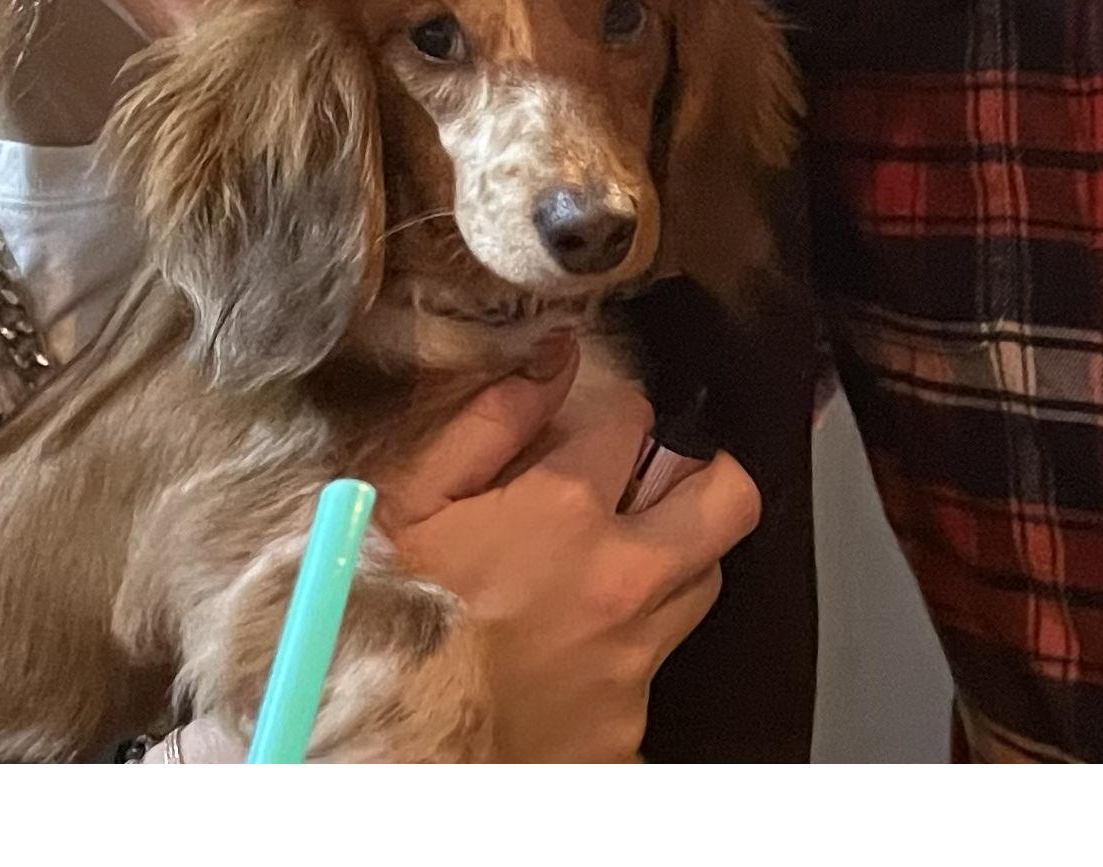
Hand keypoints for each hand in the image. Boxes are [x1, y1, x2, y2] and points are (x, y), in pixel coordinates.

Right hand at [376, 340, 761, 760]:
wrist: (374, 744)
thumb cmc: (385, 616)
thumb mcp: (409, 501)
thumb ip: (490, 421)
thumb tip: (557, 358)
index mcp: (565, 512)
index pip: (638, 418)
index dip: (613, 416)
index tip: (588, 436)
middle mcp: (619, 581)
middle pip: (727, 499)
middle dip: (700, 476)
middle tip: (656, 482)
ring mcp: (633, 659)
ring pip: (705, 579)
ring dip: (673, 558)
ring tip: (610, 562)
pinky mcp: (630, 729)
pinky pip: (660, 666)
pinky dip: (631, 646)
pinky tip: (573, 648)